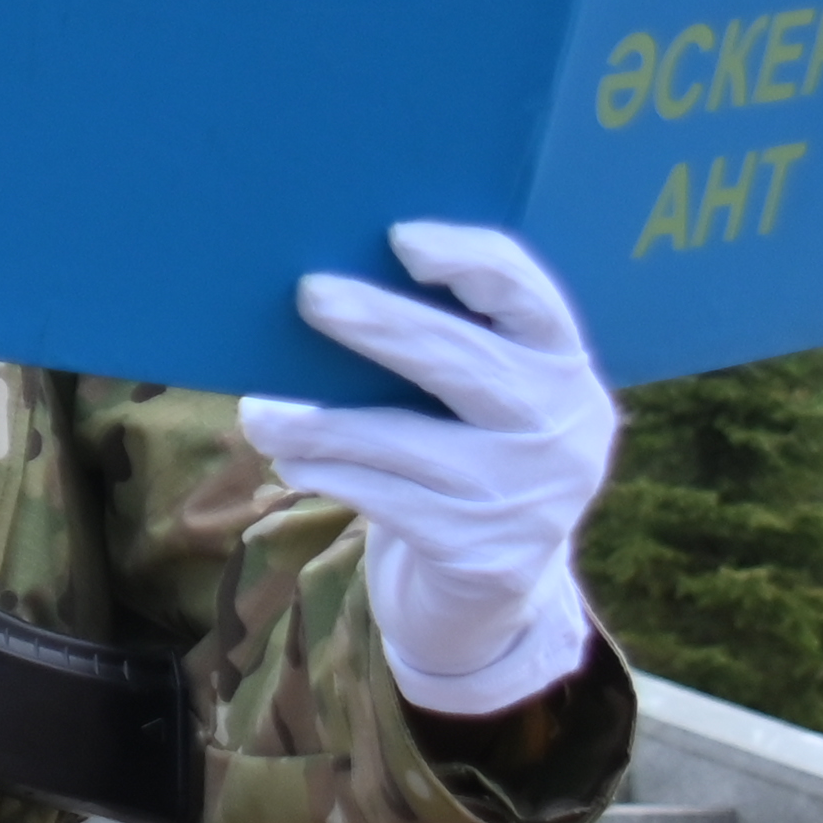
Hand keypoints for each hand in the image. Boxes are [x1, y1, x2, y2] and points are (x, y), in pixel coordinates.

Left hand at [239, 222, 615, 717]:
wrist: (497, 584)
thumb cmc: (466, 453)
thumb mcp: (483, 397)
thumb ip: (447, 343)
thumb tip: (330, 289)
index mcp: (564, 365)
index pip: (532, 298)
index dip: (473, 261)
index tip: (402, 238)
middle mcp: (562, 427)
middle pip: (468, 363)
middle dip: (386, 324)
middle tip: (311, 293)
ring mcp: (528, 496)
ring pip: (408, 442)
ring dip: (320, 424)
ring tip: (258, 415)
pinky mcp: (484, 553)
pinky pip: (386, 501)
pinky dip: (327, 475)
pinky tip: (291, 461)